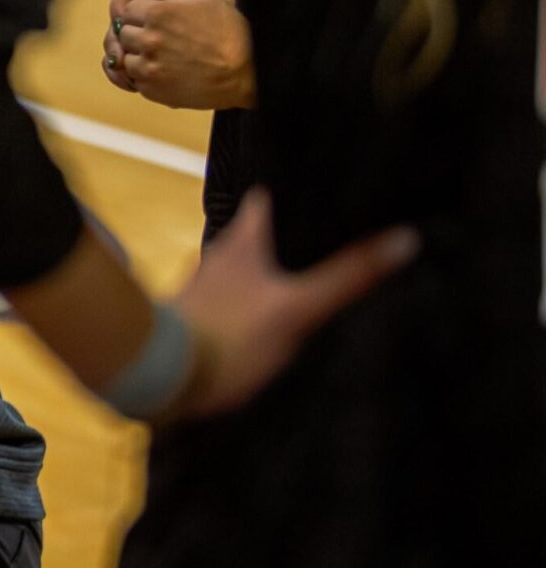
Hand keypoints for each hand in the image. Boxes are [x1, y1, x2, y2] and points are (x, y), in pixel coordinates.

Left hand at [102, 0, 254, 109]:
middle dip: (138, 32)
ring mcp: (148, 68)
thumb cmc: (228, 32)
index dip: (141, 13)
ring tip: (163, 55)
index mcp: (158, 14)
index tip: (157, 19)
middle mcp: (148, 40)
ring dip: (138, 55)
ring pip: (125, 58)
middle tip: (161, 37)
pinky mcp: (151, 90)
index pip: (127, 10)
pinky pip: (133, 79)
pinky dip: (143, 75)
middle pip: (123, 33)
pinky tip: (164, 71)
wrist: (245, 74)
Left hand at [168, 191, 416, 417]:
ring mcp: (196, 291)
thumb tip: (405, 239)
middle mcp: (212, 260)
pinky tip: (255, 324)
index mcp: (239, 246)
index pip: (261, 204)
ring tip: (287, 282)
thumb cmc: (233, 336)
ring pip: (232, 272)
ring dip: (256, 275)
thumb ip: (347, 277)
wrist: (163, 378)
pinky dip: (239, 307)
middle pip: (246, 238)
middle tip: (306, 241)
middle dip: (274, 239)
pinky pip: (219, 306)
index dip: (281, 195)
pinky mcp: (187, 323)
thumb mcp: (299, 308)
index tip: (303, 189)